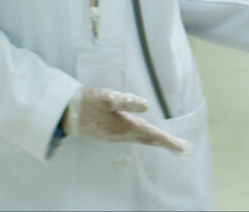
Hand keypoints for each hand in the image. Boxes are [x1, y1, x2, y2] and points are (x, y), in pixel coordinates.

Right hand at [62, 87, 189, 155]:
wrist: (64, 114)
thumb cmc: (85, 103)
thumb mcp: (106, 97)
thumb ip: (126, 101)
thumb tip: (146, 105)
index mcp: (124, 127)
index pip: (152, 135)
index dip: (169, 141)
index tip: (184, 148)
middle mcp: (122, 134)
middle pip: (149, 140)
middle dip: (167, 144)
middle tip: (184, 150)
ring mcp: (115, 134)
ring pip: (142, 139)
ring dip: (158, 141)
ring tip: (171, 143)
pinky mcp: (110, 132)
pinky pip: (134, 137)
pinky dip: (146, 137)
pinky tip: (147, 134)